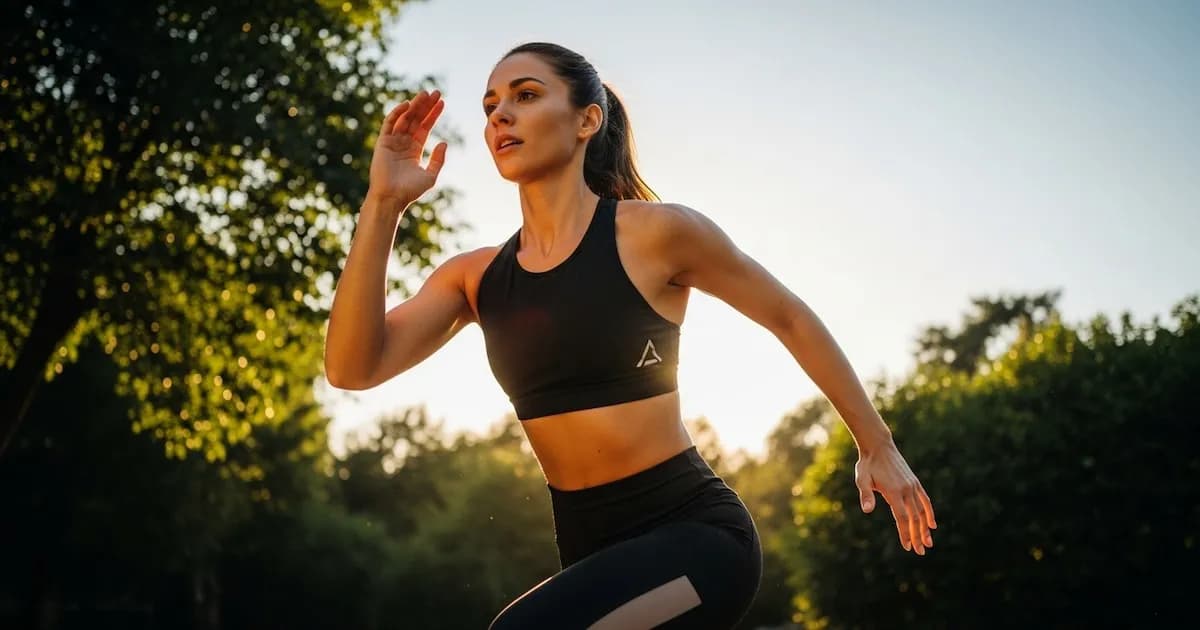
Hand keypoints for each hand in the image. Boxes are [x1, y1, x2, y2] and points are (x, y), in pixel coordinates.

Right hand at [367, 89, 447, 205]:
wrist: (392, 198)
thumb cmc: (410, 191)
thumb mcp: (430, 175)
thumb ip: (438, 160)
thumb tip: (444, 142)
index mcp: (415, 149)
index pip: (425, 126)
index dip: (433, 114)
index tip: (442, 102)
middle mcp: (404, 142)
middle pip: (416, 119)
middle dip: (425, 105)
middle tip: (436, 92)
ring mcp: (393, 141)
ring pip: (405, 118)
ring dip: (415, 105)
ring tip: (425, 94)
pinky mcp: (383, 142)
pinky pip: (390, 124)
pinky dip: (397, 113)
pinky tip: (407, 105)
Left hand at [855, 440, 936, 555]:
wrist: (878, 447)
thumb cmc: (867, 465)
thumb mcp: (862, 479)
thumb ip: (866, 495)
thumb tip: (866, 510)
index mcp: (894, 492)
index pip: (902, 518)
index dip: (905, 533)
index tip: (907, 547)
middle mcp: (906, 490)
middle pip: (914, 518)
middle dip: (917, 536)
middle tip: (920, 552)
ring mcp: (912, 486)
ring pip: (921, 511)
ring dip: (925, 528)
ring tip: (928, 543)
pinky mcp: (915, 483)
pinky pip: (925, 500)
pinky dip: (929, 513)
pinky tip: (932, 525)